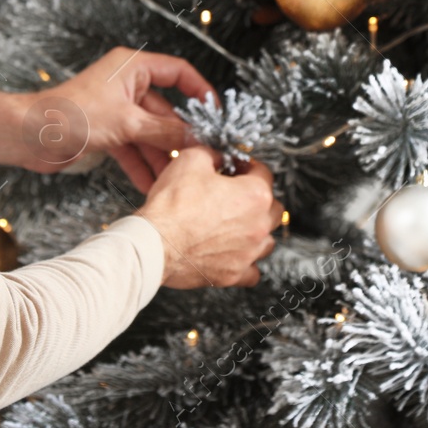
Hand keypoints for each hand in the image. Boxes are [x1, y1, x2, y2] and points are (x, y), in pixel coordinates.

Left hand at [0, 48, 212, 191]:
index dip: (200, 90)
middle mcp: (128, 85)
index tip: (215, 113)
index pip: (178, 72)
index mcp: (133, 67)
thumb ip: (165, 132)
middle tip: (200, 157)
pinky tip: (152, 184)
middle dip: (180, 136)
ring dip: (161, 155)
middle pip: (166, 109)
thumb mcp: (127, 123)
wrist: (29, 136)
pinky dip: (141, 163)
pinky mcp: (107, 130)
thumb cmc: (70, 115)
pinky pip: (133, 146)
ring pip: (150, 132)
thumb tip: (197, 138)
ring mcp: (117, 109)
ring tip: (178, 179)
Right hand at [138, 147, 282, 288]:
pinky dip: (247, 263)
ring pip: (267, 241)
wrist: (155, 243)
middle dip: (258, 199)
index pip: (264, 173)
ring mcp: (247, 253)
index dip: (248, 166)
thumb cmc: (172, 205)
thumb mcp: (191, 159)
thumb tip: (216, 156)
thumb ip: (211, 153)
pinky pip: (253, 272)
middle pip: (273, 208)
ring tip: (236, 225)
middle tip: (236, 194)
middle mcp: (258, 226)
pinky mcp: (233, 274)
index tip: (236, 168)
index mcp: (254, 195)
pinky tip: (234, 254)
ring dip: (256, 231)